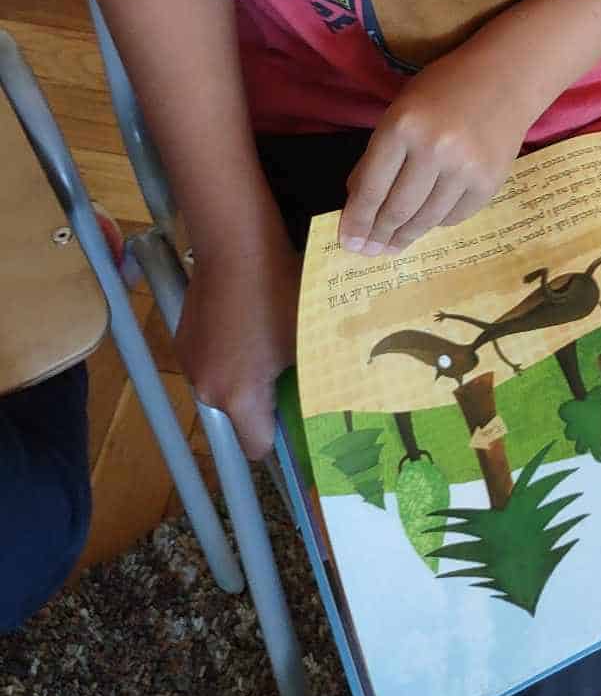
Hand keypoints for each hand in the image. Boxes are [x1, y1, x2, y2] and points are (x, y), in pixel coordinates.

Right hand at [176, 244, 299, 460]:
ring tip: (266, 339)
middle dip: (263, 402)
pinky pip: (210, 364)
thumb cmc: (280, 294)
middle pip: (239, 417)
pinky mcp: (181, 342)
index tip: (297, 421)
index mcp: (239, 396)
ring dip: (243, 377)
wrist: (236, 248)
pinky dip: (227, 355)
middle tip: (288, 370)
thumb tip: (323, 402)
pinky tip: (245, 323)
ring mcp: (190, 365)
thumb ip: (308, 380)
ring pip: (224, 388)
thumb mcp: (305, 340)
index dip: (279, 439)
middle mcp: (207, 389)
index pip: (256, 447)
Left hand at [339, 40, 531, 256]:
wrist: (506, 77)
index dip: (357, 220)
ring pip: (426, 218)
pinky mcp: (489, 181)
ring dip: (406, 236)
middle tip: (370, 251)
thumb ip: (379, 154)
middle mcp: (434, 148)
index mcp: (403, 126)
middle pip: (397, 209)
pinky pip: (455, 216)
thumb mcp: (401, 109)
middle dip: (379, 235)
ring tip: (394, 245)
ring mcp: (465, 168)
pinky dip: (437, 222)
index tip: (348, 243)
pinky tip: (428, 221)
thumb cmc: (445, 88)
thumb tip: (359, 204)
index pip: (372, 187)